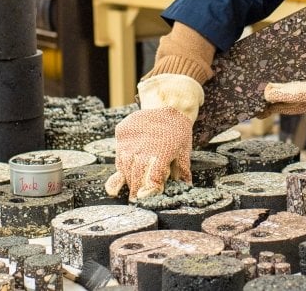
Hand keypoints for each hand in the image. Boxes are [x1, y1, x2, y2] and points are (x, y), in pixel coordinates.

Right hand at [104, 74, 201, 199]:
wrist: (168, 104)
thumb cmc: (178, 131)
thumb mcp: (184, 151)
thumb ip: (182, 171)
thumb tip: (186, 188)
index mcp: (162, 153)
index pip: (153, 178)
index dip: (149, 190)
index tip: (145, 198)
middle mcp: (143, 147)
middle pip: (136, 175)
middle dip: (136, 190)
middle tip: (135, 201)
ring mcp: (130, 140)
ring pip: (125, 166)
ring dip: (127, 179)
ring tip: (130, 189)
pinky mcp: (122, 133)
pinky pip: (119, 155)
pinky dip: (121, 166)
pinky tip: (125, 174)